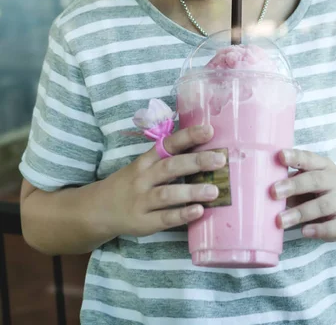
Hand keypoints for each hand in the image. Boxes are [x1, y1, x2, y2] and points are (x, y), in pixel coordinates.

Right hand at [103, 124, 224, 237]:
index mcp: (146, 160)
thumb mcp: (143, 166)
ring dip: (191, 191)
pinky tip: (198, 211)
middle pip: (170, 167)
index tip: (209, 130)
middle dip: (196, 162)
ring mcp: (142, 201)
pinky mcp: (143, 222)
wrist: (99, 209)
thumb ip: (167, 158)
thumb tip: (205, 148)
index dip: (188, 136)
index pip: (168, 144)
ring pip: (167, 194)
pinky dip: (182, 214)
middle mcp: (143, 178)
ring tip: (214, 190)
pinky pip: (164, 218)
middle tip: (220, 159)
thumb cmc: (131, 184)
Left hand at [272, 149, 335, 240]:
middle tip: (273, 192)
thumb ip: (289, 181)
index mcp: (323, 165)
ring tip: (280, 220)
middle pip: (315, 181)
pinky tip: (304, 231)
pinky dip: (318, 229)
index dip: (295, 157)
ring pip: (322, 206)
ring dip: (299, 213)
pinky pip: (333, 226)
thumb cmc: (316, 191)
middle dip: (294, 186)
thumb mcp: (306, 180)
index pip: (309, 158)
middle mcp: (334, 180)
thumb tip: (261, 186)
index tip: (280, 156)